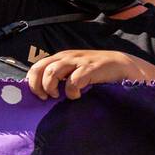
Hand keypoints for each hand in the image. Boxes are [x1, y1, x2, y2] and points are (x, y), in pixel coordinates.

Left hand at [26, 49, 145, 100]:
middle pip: (40, 68)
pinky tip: (78, 95)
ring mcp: (78, 61)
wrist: (121, 65)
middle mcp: (66, 57)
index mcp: (60, 57)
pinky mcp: (90, 68)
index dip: (33, 82)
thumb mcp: (74, 70)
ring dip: (52, 87)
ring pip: (52, 72)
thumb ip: (60, 76)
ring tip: (61, 96)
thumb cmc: (96, 72)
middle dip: (38, 85)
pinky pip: (73, 80)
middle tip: (47, 97)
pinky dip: (72, 91)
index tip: (41, 96)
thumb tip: (43, 93)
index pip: (36, 67)